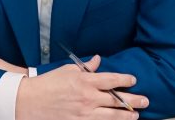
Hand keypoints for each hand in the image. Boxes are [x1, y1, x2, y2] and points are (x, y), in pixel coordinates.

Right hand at [16, 55, 147, 118]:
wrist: (29, 102)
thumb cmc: (48, 84)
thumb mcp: (67, 70)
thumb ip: (86, 68)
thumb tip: (98, 60)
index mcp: (85, 81)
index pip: (111, 79)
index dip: (125, 79)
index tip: (133, 79)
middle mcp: (87, 98)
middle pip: (117, 100)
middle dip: (133, 100)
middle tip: (145, 101)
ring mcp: (84, 114)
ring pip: (112, 116)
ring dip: (126, 116)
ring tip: (135, 115)